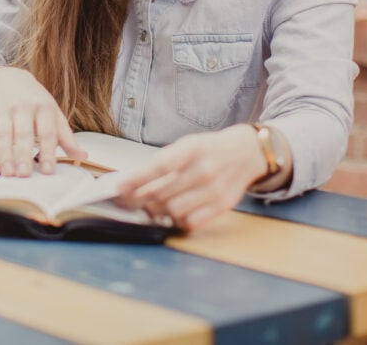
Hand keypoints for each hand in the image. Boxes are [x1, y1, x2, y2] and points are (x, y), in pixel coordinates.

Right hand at [0, 67, 87, 176]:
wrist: (10, 80)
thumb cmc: (36, 103)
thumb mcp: (53, 114)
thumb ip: (65, 137)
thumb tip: (82, 157)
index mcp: (44, 107)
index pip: (47, 131)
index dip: (48, 151)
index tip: (48, 171)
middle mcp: (23, 106)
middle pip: (23, 133)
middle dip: (23, 155)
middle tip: (24, 175)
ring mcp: (4, 110)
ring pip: (2, 134)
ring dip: (4, 155)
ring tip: (7, 174)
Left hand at [116, 125, 265, 230]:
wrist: (247, 153)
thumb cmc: (209, 148)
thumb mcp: (187, 144)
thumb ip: (164, 161)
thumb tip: (133, 180)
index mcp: (193, 148)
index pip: (160, 166)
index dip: (136, 179)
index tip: (119, 187)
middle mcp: (205, 169)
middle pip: (162, 192)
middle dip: (138, 199)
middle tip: (125, 201)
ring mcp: (215, 189)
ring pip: (173, 210)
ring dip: (155, 211)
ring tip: (148, 206)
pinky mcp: (222, 206)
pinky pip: (191, 221)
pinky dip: (176, 220)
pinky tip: (170, 213)